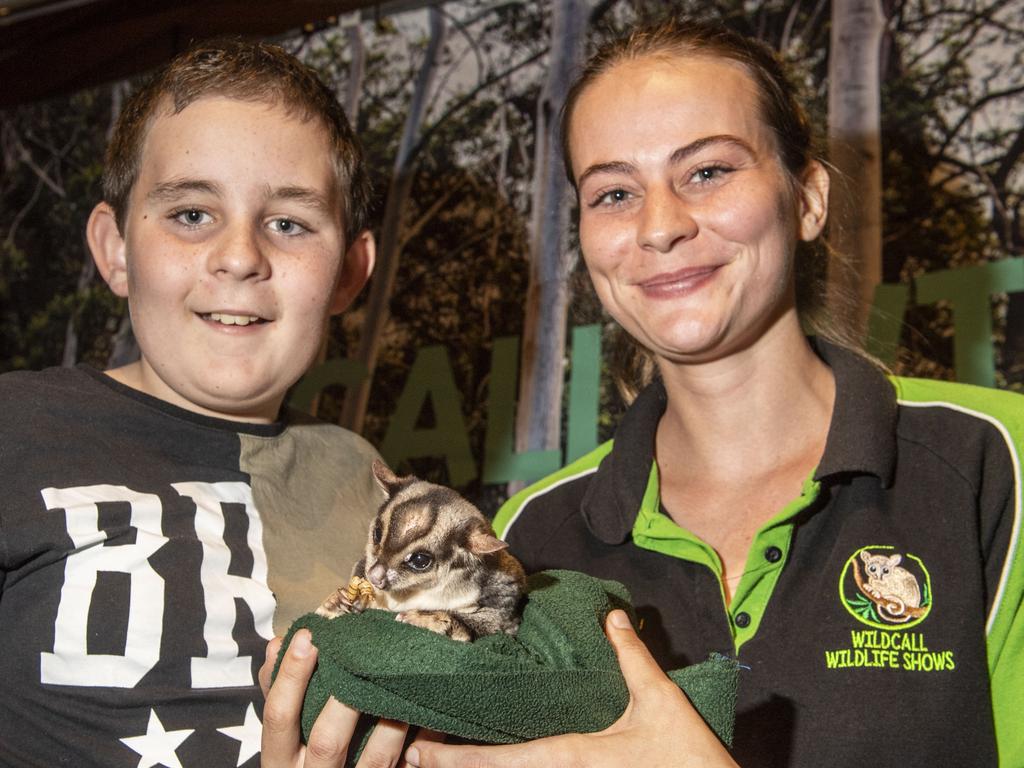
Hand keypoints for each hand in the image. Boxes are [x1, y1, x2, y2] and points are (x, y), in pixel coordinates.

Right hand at [260, 630, 410, 766]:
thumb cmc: (303, 756)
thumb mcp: (284, 732)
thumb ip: (278, 692)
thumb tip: (278, 644)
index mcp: (281, 760)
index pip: (278, 717)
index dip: (291, 676)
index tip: (308, 637)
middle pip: (326, 741)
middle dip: (345, 701)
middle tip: (360, 663)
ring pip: (374, 757)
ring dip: (391, 720)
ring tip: (404, 684)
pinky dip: (420, 742)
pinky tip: (429, 717)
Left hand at [403, 610, 738, 767]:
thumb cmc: (686, 757)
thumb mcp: (659, 700)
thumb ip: (631, 657)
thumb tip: (612, 617)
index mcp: (571, 756)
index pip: (502, 760)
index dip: (457, 760)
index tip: (420, 754)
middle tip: (412, 760)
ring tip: (439, 763)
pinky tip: (502, 764)